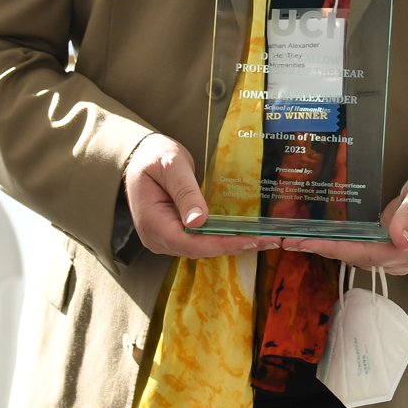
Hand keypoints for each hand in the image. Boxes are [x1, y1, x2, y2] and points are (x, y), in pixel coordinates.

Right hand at [124, 133, 277, 258]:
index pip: (189, 243)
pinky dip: (220, 239)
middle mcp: (156, 237)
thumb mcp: (171, 166)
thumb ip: (185, 192)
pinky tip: (243, 235)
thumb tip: (199, 221)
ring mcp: (163, 238)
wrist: (140, 157)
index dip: (221, 244)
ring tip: (262, 240)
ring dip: (230, 245)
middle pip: (197, 250)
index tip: (250, 240)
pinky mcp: (173, 234)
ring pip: (200, 249)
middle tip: (267, 241)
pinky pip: (198, 242)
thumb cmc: (155, 157)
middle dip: (233, 246)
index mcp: (152, 222)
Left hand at [280, 167, 407, 275]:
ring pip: (351, 255)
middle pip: (352, 257)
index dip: (331, 249)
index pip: (363, 253)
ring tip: (293, 240)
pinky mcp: (386, 249)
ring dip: (323, 248)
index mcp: (407, 252)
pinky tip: (317, 236)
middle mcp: (397, 260)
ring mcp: (391, 257)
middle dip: (319, 250)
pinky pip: (357, 249)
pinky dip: (335, 243)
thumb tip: (396, 238)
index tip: (304, 243)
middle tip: (285, 241)